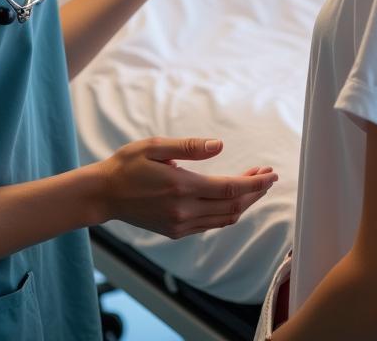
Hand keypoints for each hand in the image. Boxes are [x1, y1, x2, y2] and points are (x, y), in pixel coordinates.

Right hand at [98, 136, 277, 238]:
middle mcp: (183, 211)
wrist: (105, 194)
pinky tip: (232, 198)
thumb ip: (189, 147)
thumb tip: (219, 145)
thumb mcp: (154, 146)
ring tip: (255, 184)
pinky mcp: (176, 231)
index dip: (254, 183)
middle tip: (267, 175)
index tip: (271, 173)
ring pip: (224, 218)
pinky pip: (210, 224)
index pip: (230, 189)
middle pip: (233, 206)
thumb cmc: (128, 164)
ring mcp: (180, 224)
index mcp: (181, 187)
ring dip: (244, 203)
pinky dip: (227, 212)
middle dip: (255, 192)